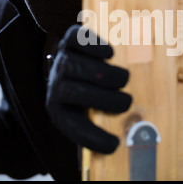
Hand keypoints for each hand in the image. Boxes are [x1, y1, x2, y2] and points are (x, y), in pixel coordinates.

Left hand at [46, 25, 131, 153]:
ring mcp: (61, 60)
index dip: (92, 137)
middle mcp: (56, 85)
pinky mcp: (68, 40)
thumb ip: (101, 122)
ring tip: (124, 79)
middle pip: (73, 92)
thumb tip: (124, 140)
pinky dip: (94, 45)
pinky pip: (76, 39)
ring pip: (77, 66)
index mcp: (59, 109)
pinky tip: (110, 54)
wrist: (69, 64)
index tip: (114, 144)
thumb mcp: (88, 112)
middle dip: (103, 99)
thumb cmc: (86, 94)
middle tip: (126, 102)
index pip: (72, 127)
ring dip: (105, 74)